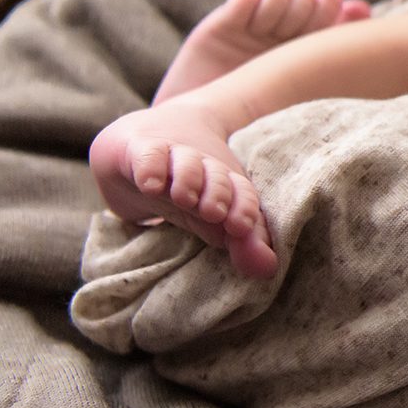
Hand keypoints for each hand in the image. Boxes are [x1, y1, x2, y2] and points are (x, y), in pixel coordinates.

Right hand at [89, 98, 277, 280]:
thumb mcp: (208, 217)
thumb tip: (267, 270)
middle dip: (219, 193)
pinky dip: (151, 169)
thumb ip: (240, 243)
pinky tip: (151, 186)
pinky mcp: (141, 149)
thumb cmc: (185, 186)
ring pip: (187, 163)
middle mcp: (204, 167)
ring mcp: (172, 155)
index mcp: (226, 184)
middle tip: (213, 212)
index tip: (240, 227)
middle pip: (218, 176)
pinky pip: (149, 155)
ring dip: (189, 179)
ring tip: (185, 198)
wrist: (145, 138)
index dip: (244, 208)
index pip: (243, 193)